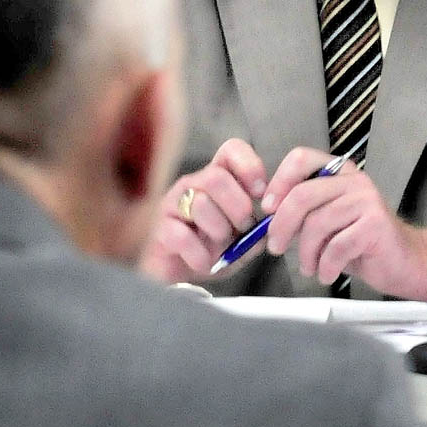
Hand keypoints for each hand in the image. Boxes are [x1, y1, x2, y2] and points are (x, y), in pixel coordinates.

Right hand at [140, 138, 266, 283]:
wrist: (180, 276)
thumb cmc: (213, 248)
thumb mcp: (242, 240)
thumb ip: (256, 232)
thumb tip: (266, 228)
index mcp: (216, 178)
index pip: (231, 150)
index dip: (249, 166)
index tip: (260, 193)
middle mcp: (192, 184)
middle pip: (216, 177)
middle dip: (237, 206)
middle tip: (243, 228)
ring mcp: (173, 205)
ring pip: (200, 203)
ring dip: (219, 230)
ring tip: (220, 248)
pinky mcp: (159, 230)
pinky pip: (181, 236)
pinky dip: (200, 255)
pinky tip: (205, 263)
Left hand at [262, 147, 426, 301]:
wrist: (406, 261)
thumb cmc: (361, 243)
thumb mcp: (328, 222)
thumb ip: (303, 213)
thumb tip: (267, 217)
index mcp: (339, 172)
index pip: (301, 158)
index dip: (279, 181)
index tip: (268, 209)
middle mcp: (353, 179)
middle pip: (303, 194)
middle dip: (282, 224)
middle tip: (274, 247)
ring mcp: (366, 200)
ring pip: (317, 224)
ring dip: (305, 253)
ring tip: (309, 267)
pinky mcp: (375, 224)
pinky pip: (336, 247)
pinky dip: (325, 266)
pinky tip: (327, 273)